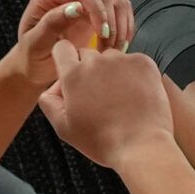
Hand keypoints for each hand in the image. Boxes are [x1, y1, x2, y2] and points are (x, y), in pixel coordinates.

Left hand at [12, 0, 135, 87]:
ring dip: (119, 27)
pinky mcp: (98, 9)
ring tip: (111, 50)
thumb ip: (51, 23)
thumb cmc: (33, 56)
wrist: (37, 64)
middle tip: (107, 49)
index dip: (97, 9)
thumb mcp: (35, 44)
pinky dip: (124, 28)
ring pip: (115, 1)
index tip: (102, 34)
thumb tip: (76, 7)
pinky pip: (120, 10)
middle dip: (110, 22)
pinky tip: (117, 46)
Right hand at [38, 39, 173, 167]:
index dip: (66, 60)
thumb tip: (52, 88)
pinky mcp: (144, 63)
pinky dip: (134, 74)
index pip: (62, 48)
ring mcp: (122, 60)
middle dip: (89, 71)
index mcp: (73, 74)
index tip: (73, 73)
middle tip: (99, 96)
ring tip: (120, 98)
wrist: (141, 145)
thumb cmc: (102, 141)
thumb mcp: (64, 128)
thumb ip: (50, 102)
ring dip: (112, 71)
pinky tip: (135, 95)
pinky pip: (133, 62)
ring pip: (112, 59)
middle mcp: (96, 62)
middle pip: (88, 55)